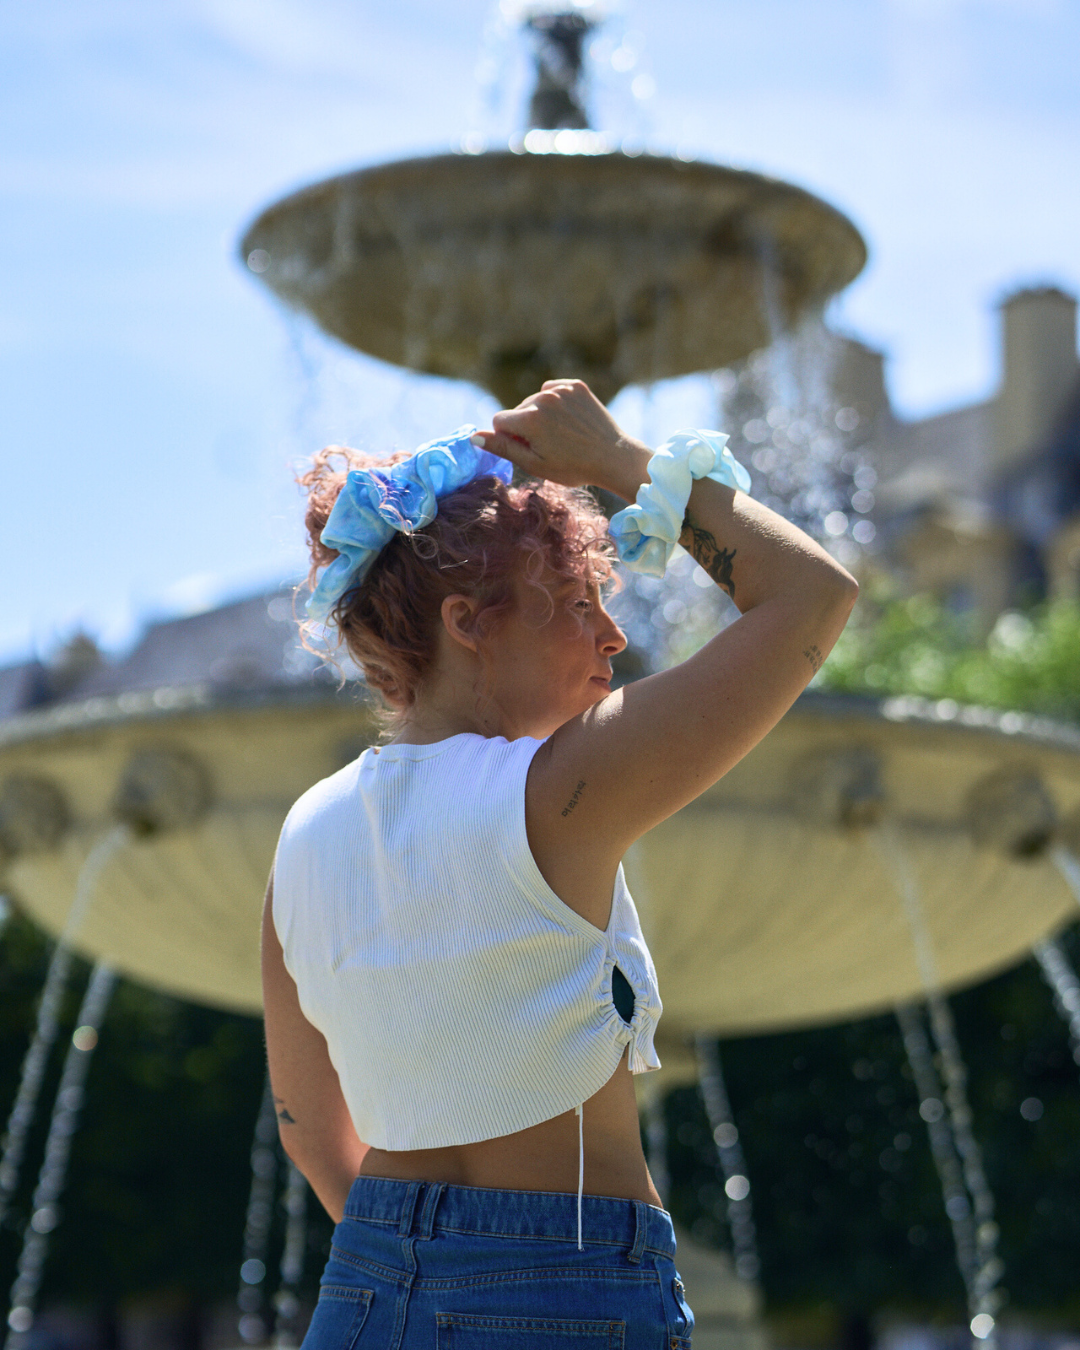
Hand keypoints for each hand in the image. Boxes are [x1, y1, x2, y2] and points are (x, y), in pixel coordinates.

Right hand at [471, 380, 651, 500]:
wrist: (614, 457)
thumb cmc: (573, 467)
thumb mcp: (534, 464)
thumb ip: (503, 448)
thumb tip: (474, 437)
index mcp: (529, 419)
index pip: (499, 421)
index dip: (509, 438)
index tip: (528, 449)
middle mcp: (542, 397)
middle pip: (517, 411)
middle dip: (525, 427)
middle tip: (550, 445)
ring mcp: (561, 389)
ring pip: (534, 400)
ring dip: (540, 415)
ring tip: (562, 434)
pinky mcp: (575, 385)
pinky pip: (553, 390)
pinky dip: (556, 403)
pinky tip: (569, 420)